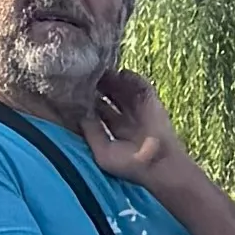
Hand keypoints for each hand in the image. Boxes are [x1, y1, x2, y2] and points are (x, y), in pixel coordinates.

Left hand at [87, 68, 189, 184]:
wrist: (159, 165)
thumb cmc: (130, 166)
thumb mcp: (102, 152)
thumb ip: (91, 133)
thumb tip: (81, 115)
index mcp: (114, 130)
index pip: (98, 109)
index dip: (87, 99)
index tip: (74, 90)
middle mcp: (126, 118)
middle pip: (109, 96)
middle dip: (98, 86)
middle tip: (84, 74)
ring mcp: (140, 110)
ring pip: (123, 89)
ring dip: (112, 79)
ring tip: (99, 69)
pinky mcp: (152, 103)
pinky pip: (141, 86)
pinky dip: (132, 78)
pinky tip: (120, 72)